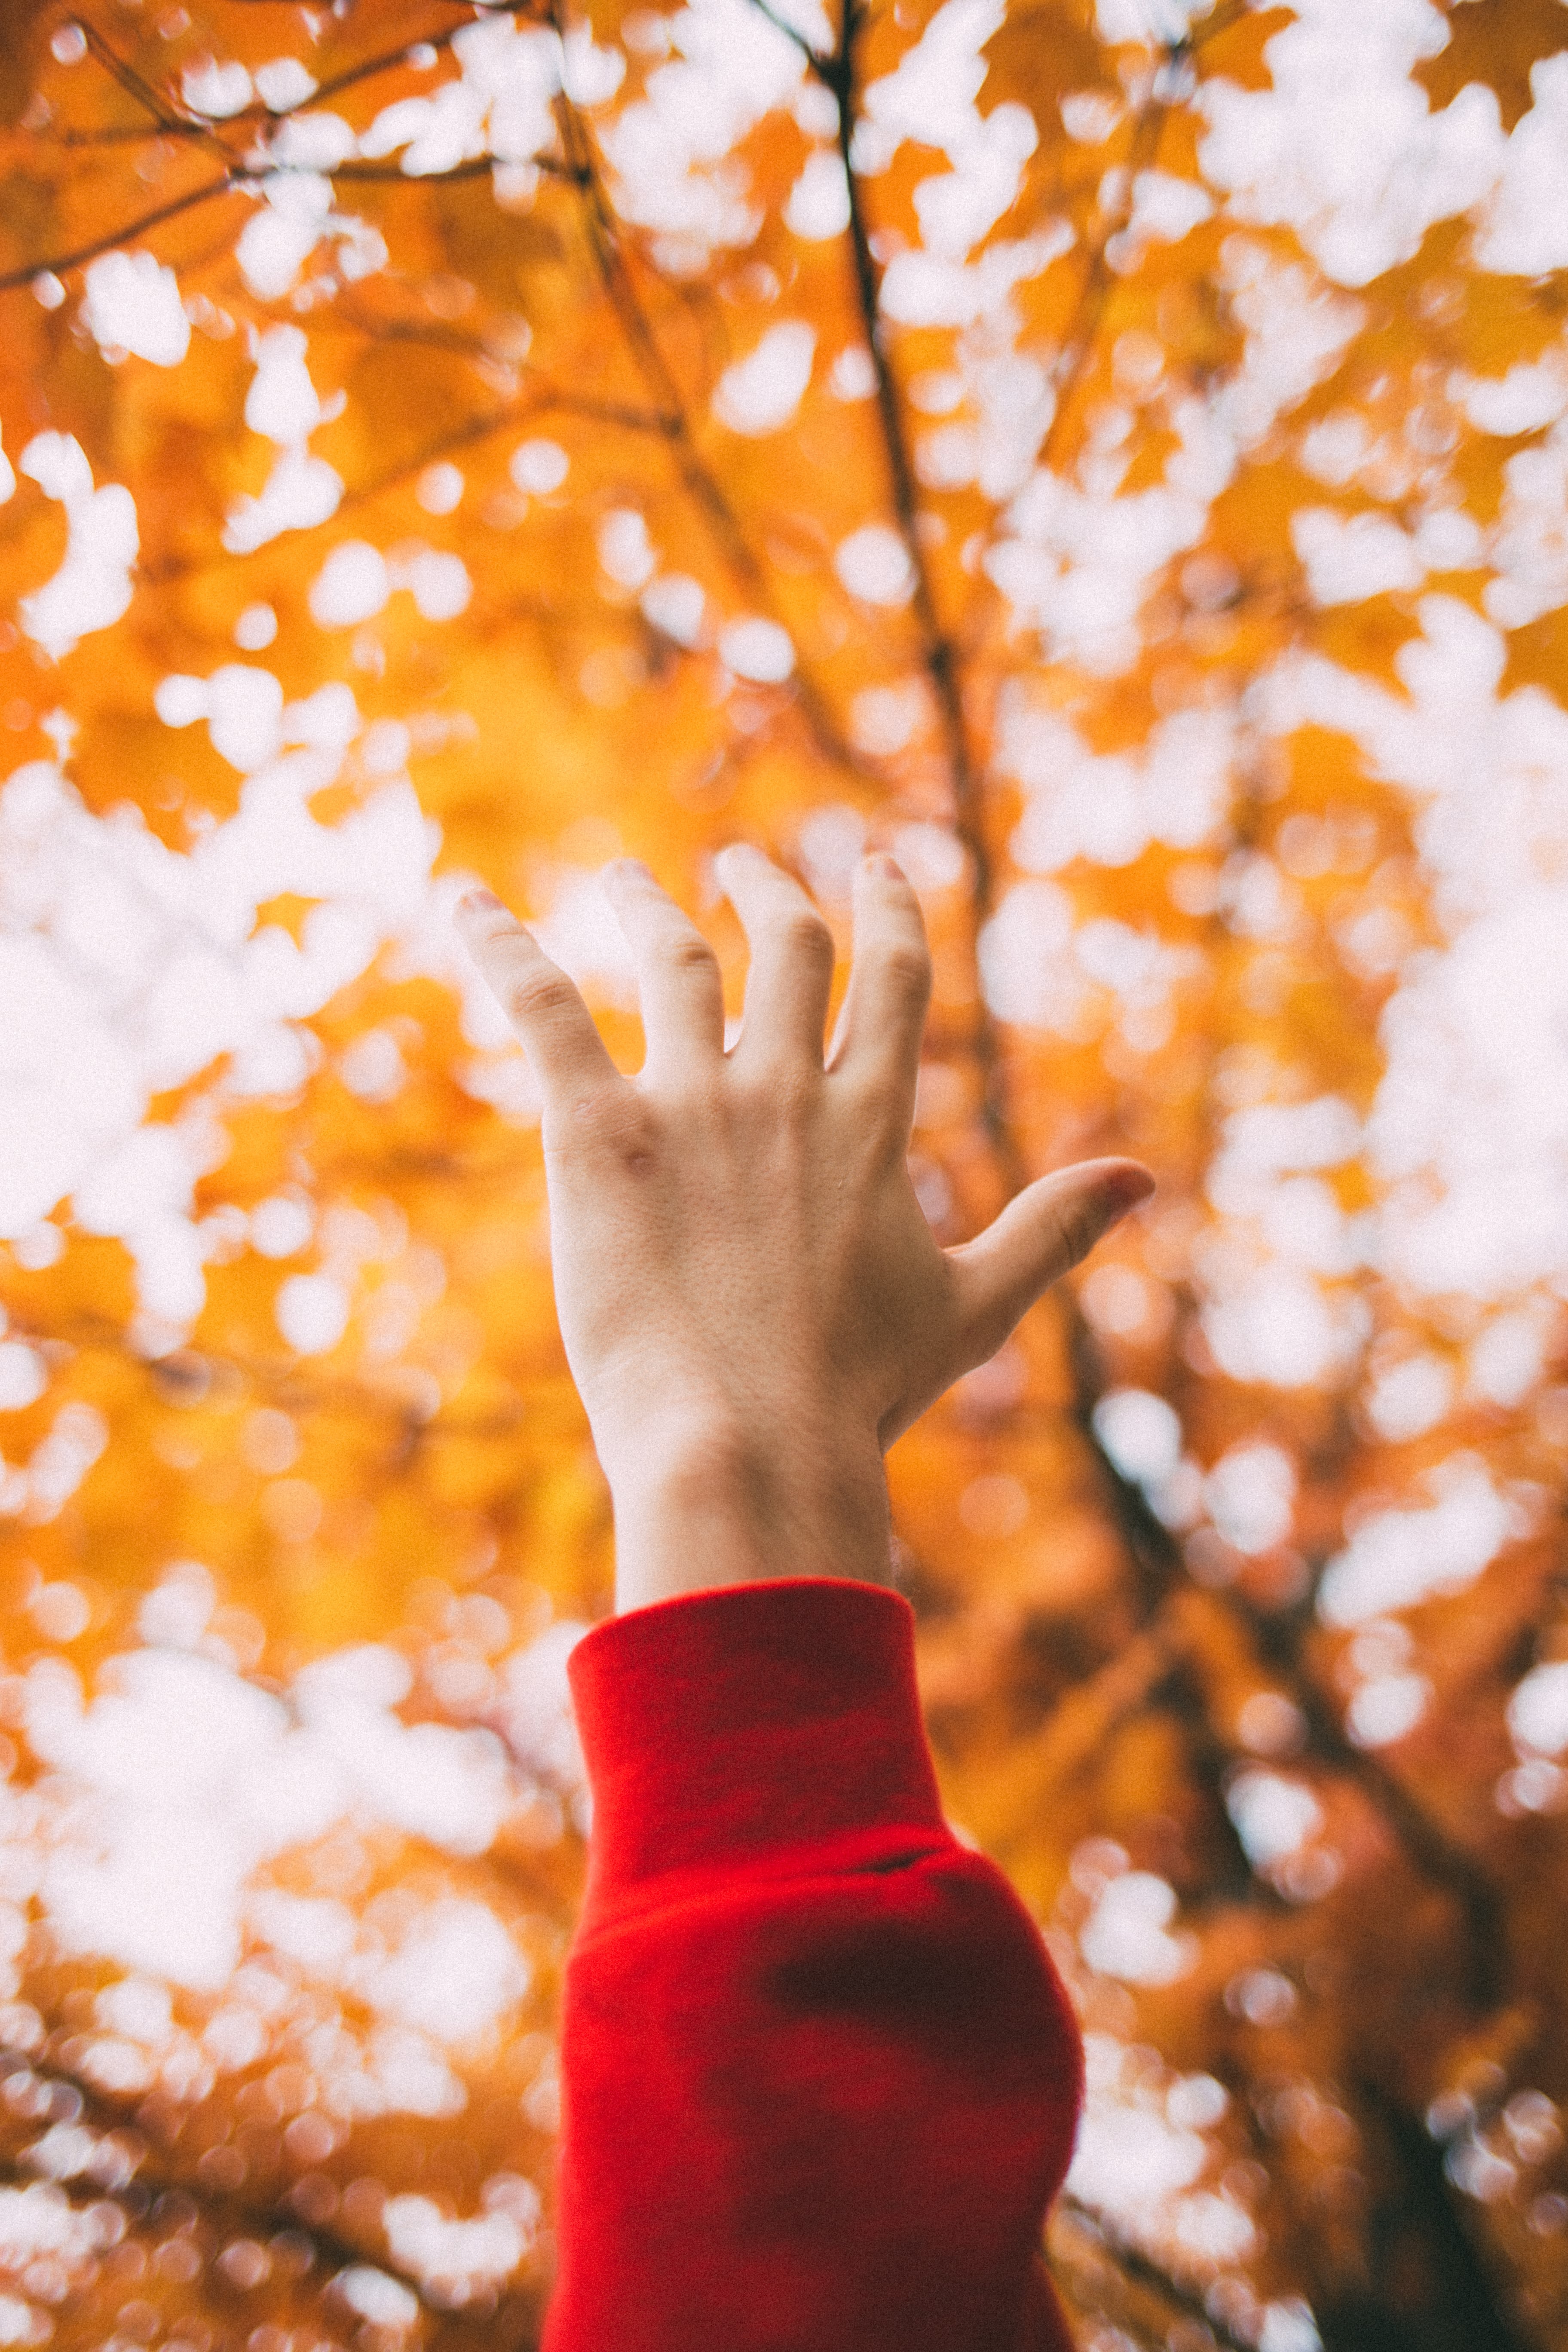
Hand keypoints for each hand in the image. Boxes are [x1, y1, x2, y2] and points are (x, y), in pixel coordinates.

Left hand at [456, 848, 1151, 1610]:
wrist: (750, 1444)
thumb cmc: (857, 1394)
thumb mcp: (970, 1307)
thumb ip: (1052, 1230)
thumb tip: (1146, 1178)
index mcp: (869, 1123)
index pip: (889, 977)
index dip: (885, 909)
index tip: (875, 864)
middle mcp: (785, 1091)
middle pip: (781, 946)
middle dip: (767, 889)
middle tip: (742, 863)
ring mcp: (692, 1105)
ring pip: (672, 962)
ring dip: (650, 909)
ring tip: (631, 882)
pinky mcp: (599, 1134)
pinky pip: (541, 1006)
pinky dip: (499, 947)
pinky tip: (462, 902)